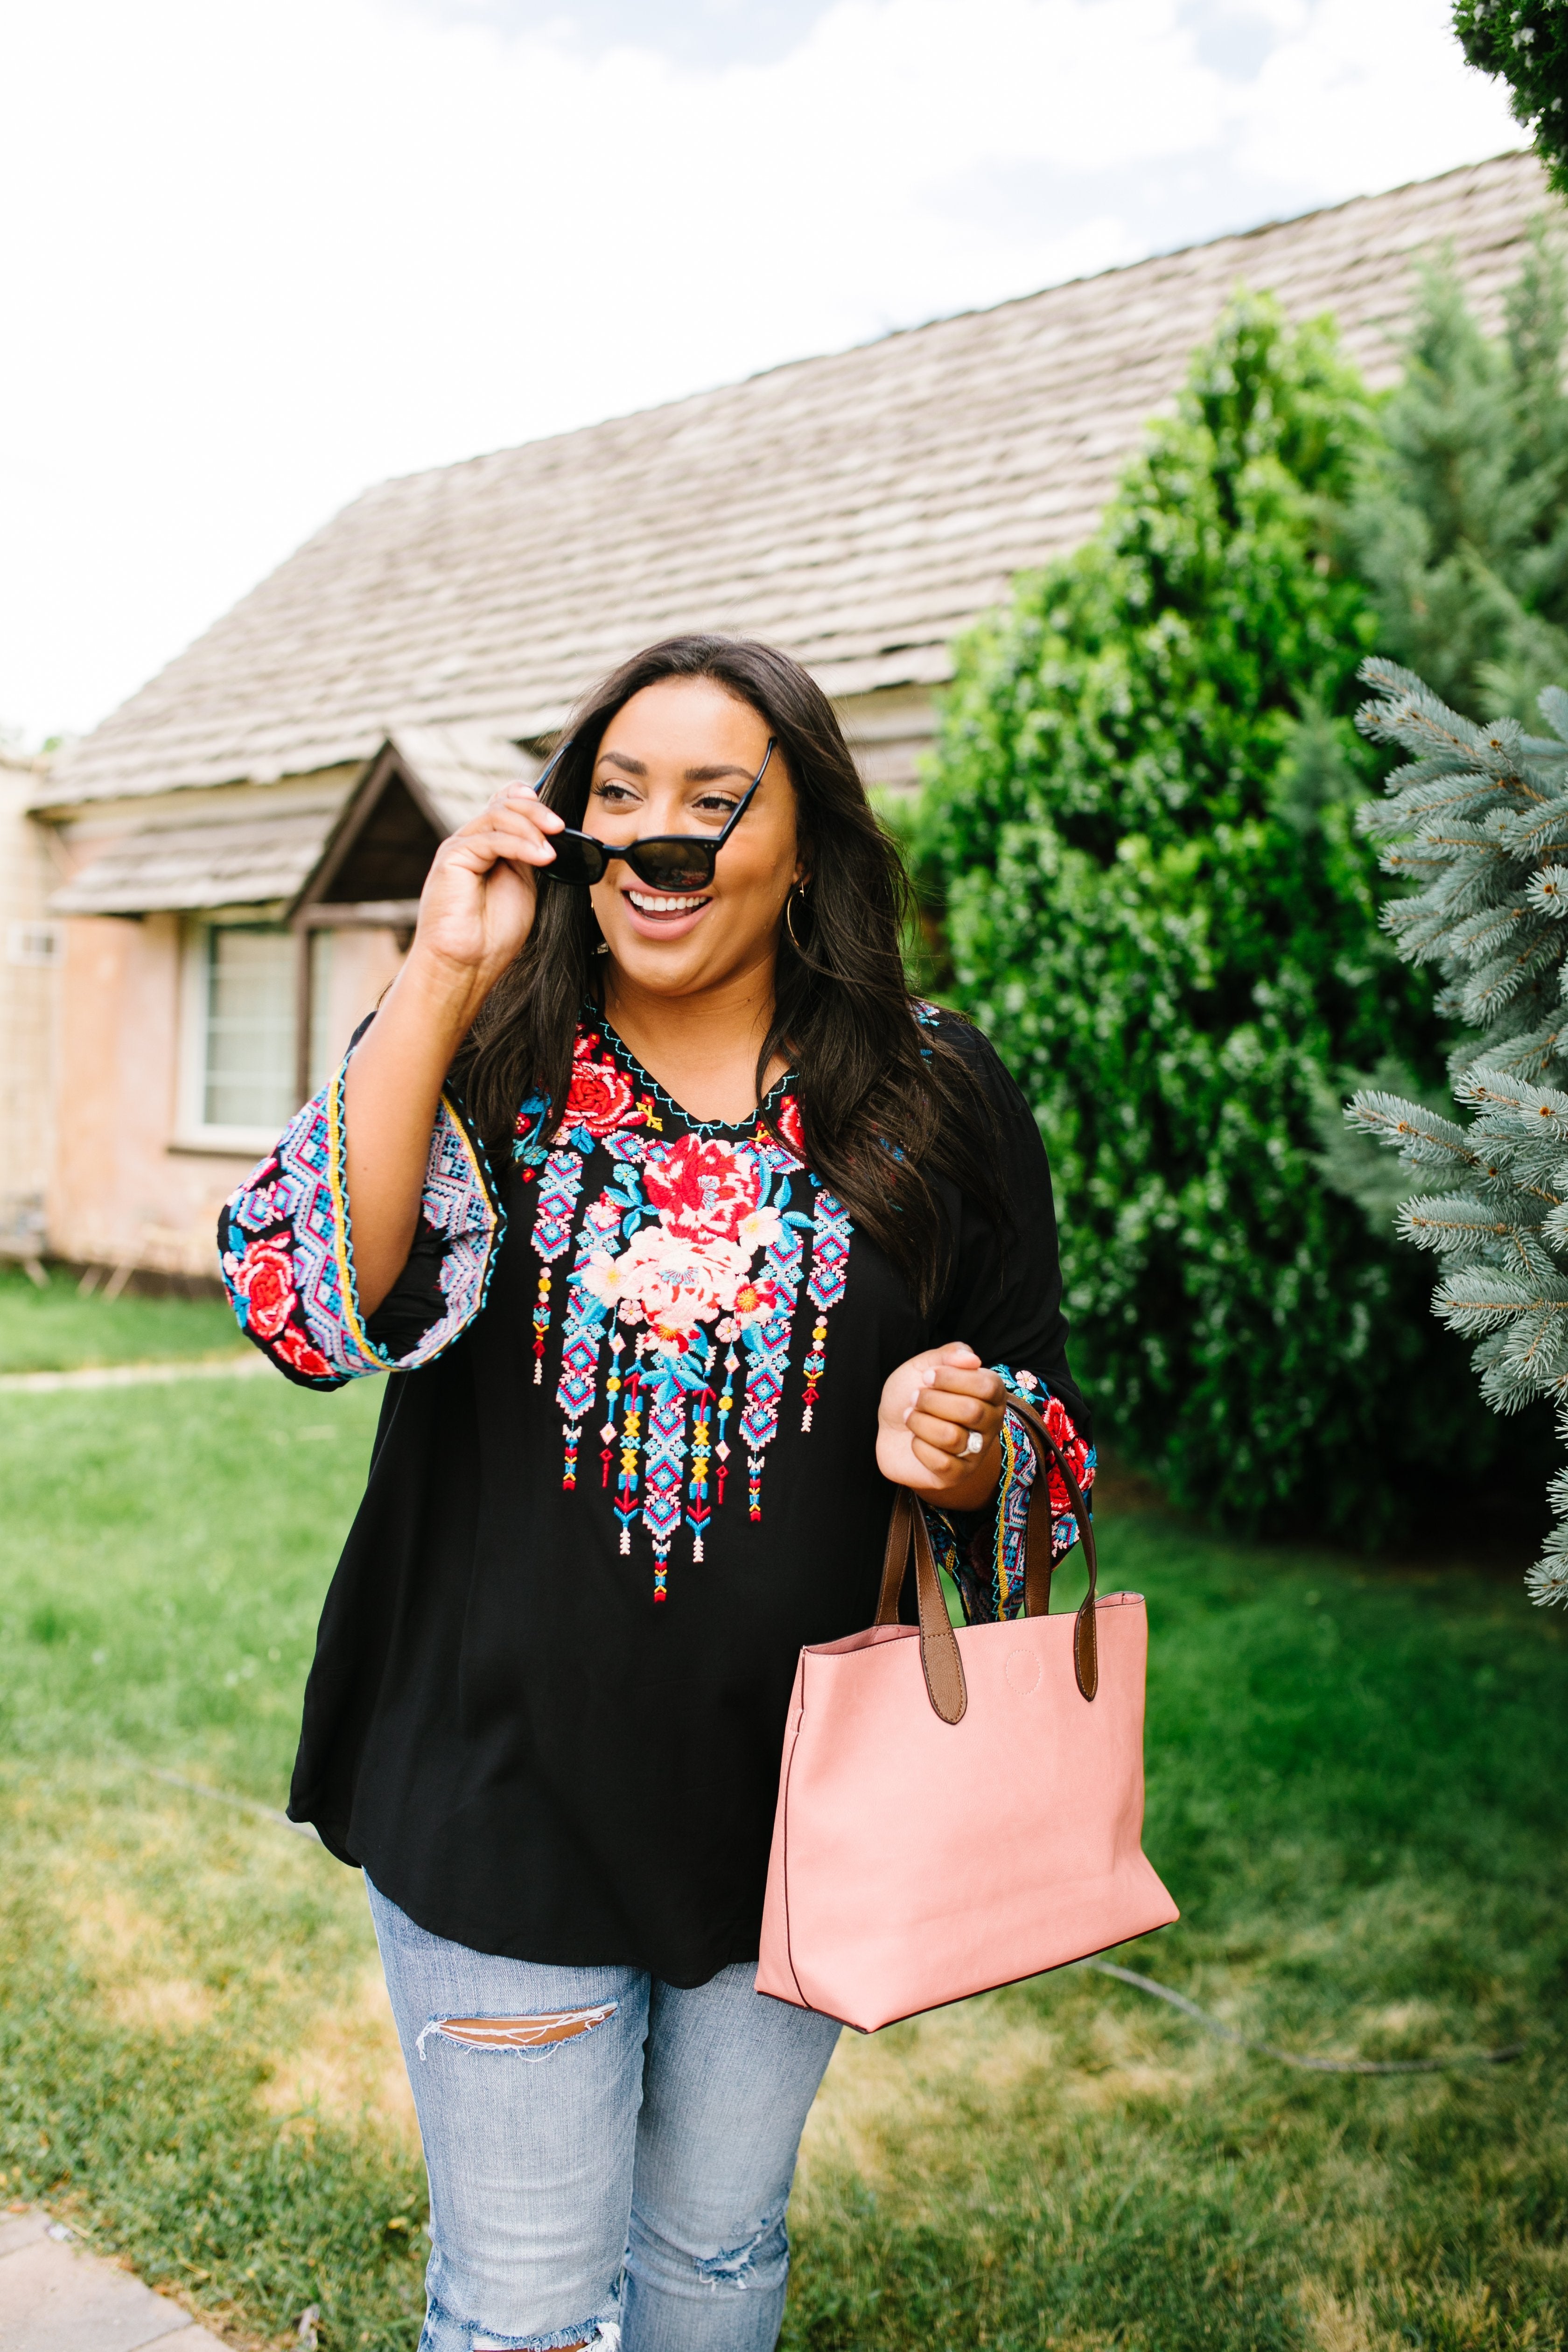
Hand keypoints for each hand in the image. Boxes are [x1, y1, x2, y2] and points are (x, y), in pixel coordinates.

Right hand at [406, 779, 564, 995]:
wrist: (465, 966)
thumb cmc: (493, 936)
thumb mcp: (524, 887)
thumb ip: (531, 858)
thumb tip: (553, 837)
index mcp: (487, 847)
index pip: (504, 804)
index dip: (528, 799)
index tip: (555, 815)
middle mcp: (471, 842)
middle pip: (502, 804)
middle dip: (536, 811)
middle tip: (560, 827)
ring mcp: (459, 848)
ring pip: (497, 815)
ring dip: (531, 827)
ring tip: (551, 852)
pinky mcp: (452, 858)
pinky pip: (491, 839)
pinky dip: (521, 845)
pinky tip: (542, 858)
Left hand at [876, 1342, 1005, 1508]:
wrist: (889, 1426)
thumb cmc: (912, 1394)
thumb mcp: (924, 1366)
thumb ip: (948, 1355)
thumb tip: (972, 1359)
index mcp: (990, 1393)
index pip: (988, 1385)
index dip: (953, 1378)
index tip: (927, 1376)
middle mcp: (990, 1423)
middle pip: (971, 1412)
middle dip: (932, 1401)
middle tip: (915, 1398)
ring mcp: (976, 1451)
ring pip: (953, 1437)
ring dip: (920, 1423)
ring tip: (911, 1418)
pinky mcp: (957, 1475)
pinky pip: (942, 1463)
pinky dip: (919, 1447)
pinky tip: (915, 1441)